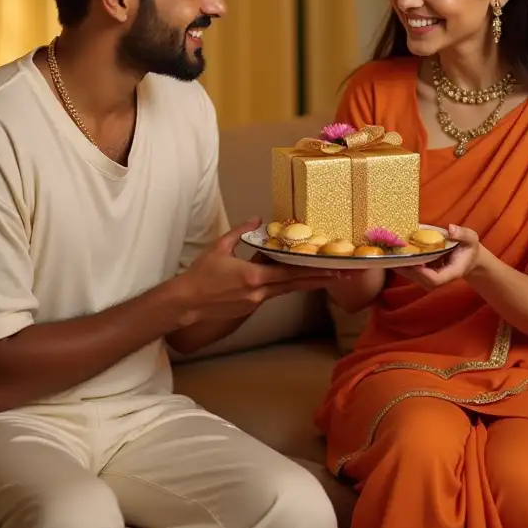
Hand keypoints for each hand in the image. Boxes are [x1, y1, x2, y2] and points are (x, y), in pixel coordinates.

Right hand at [177, 219, 354, 322]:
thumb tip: (258, 219)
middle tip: (340, 276)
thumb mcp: (220, 247)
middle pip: (294, 286)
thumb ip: (241, 232)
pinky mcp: (249, 308)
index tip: (331, 268)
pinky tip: (292, 281)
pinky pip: (272, 295)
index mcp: (253, 276)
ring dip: (305, 285)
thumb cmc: (200, 274)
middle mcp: (258, 292)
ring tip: (324, 280)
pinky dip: (285, 287)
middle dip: (318, 280)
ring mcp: (255, 302)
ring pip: (286, 291)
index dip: (312, 271)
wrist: (186, 302)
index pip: (289, 273)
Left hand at [396, 224, 486, 290]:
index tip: (413, 261)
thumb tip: (451, 229)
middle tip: (393, 256)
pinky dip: (402, 263)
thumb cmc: (469, 248)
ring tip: (389, 254)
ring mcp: (431, 277)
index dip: (422, 273)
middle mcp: (439, 278)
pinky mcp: (424, 272)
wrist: (468, 257)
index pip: (434, 280)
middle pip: (419, 279)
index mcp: (452, 272)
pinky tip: (393, 253)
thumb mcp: (471, 239)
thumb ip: (463, 234)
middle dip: (406, 269)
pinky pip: (411, 271)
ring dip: (401, 266)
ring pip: (413, 276)